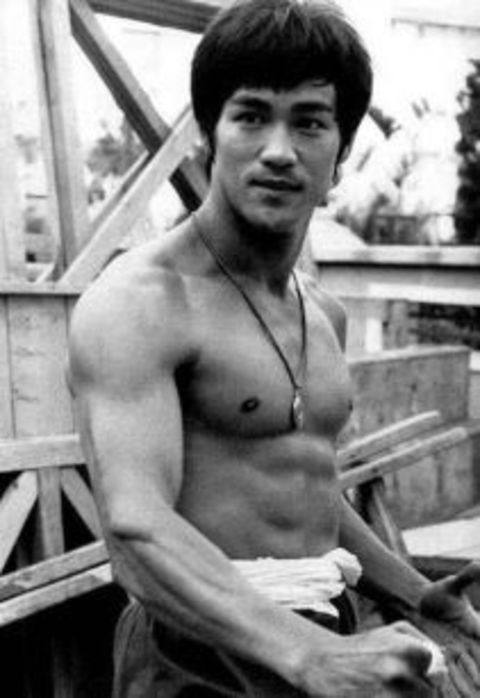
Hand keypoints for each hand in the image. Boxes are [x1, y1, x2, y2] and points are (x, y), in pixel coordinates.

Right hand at [300, 621, 443, 696]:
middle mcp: (399, 672)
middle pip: (428, 693)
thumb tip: (439, 663)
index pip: (437, 670)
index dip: (423, 671)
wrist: (322, 664)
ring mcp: (388, 696)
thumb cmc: (360, 648)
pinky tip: (374, 694)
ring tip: (382, 690)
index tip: (407, 668)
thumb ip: (421, 642)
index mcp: (406, 649)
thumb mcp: (391, 631)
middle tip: (390, 681)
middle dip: (414, 689)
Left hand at [418, 562, 479, 696]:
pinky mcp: (442, 658)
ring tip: (468, 696)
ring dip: (466, 686)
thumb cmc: (437, 594)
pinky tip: (445, 694)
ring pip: (467, 676)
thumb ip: (467, 577)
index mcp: (476, 629)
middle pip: (479, 666)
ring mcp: (457, 654)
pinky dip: (450, 686)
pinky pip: (450, 677)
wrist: (418, 603)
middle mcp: (470, 645)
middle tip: (475, 691)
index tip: (475, 656)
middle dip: (477, 677)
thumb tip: (479, 563)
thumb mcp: (452, 585)